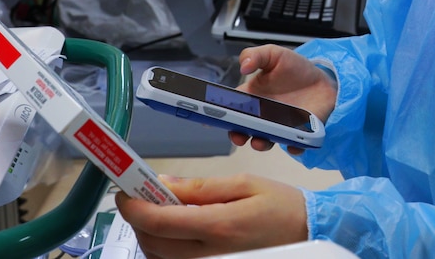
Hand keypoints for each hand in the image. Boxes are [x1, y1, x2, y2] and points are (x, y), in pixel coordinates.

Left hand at [114, 174, 307, 258]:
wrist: (310, 234)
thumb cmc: (282, 206)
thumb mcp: (243, 184)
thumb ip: (199, 186)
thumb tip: (163, 183)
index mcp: (218, 226)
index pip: (158, 220)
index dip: (132, 205)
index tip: (124, 190)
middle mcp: (211, 254)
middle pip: (151, 242)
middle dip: (137, 218)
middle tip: (139, 196)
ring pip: (158, 258)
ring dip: (149, 234)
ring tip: (159, 211)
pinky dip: (164, 248)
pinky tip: (173, 231)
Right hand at [230, 44, 337, 153]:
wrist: (323, 79)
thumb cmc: (295, 68)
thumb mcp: (274, 54)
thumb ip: (256, 55)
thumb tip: (243, 66)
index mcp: (252, 97)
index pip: (232, 108)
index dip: (221, 113)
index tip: (214, 118)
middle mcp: (263, 114)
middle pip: (245, 128)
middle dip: (238, 134)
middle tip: (238, 135)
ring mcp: (280, 125)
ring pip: (266, 140)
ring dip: (260, 144)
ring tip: (259, 141)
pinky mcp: (299, 132)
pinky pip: (294, 144)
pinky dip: (293, 147)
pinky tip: (293, 144)